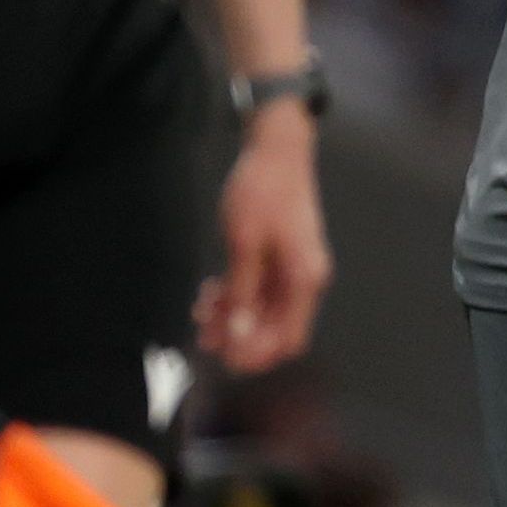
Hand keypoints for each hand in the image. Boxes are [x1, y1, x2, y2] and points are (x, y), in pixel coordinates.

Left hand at [194, 105, 331, 373]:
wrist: (277, 152)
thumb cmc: (263, 191)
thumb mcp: (244, 243)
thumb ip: (243, 291)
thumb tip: (238, 333)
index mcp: (304, 280)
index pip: (288, 339)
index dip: (257, 354)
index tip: (223, 354)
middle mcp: (304, 281)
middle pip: (276, 332)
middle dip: (241, 339)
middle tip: (204, 336)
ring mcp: (293, 272)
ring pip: (264, 315)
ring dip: (234, 320)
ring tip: (201, 313)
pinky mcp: (281, 261)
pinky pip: (260, 295)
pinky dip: (237, 300)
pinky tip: (211, 295)